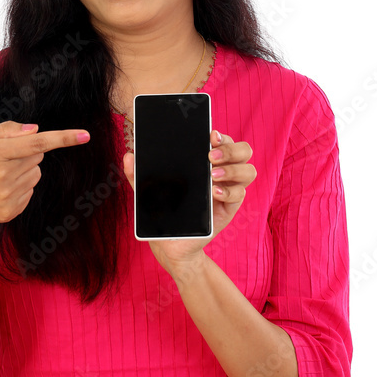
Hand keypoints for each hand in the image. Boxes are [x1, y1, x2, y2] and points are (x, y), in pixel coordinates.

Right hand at [0, 120, 90, 236]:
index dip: (63, 138)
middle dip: (26, 153)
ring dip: (23, 170)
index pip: (36, 143)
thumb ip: (7, 130)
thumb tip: (36, 130)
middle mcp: (2, 176)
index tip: (86, 135)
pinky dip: (19, 186)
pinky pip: (29, 191)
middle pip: (37, 156)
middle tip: (2, 158)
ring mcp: (6, 196)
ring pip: (35, 173)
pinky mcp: (10, 211)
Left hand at [121, 129, 256, 276]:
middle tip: (210, 156)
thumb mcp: (147, 191)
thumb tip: (128, 156)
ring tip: (212, 175)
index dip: (221, 135)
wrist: (170, 243)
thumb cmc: (163, 210)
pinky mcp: (230, 207)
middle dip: (230, 149)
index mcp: (204, 160)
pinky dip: (229, 191)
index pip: (221, 139)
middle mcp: (221, 170)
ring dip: (233, 169)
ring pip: (248, 170)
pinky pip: (240, 194)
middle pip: (243, 150)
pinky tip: (214, 193)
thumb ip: (137, 174)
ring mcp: (228, 188)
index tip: (210, 134)